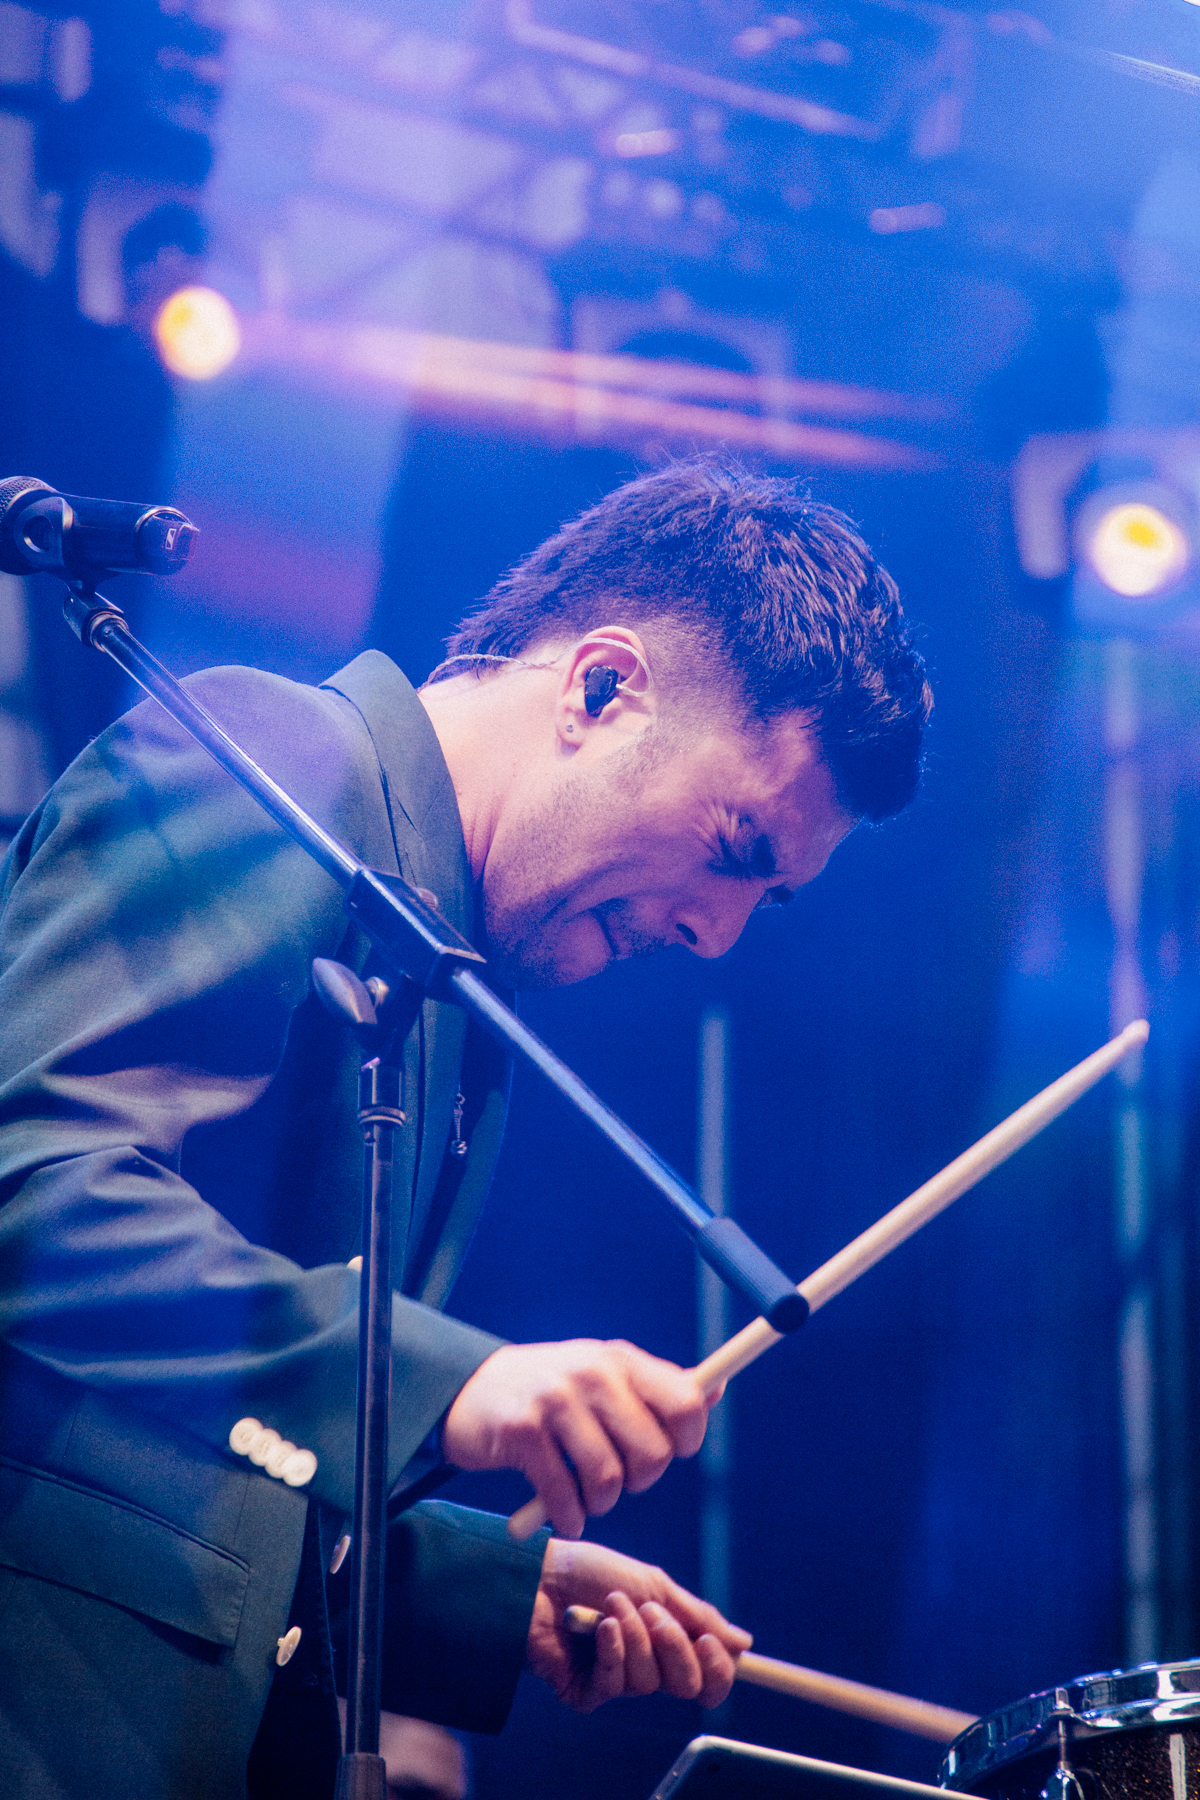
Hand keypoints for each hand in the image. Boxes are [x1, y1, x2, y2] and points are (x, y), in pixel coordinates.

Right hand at [441, 1339, 713, 1536]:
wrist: (468, 1392)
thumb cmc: (552, 1393)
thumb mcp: (603, 1376)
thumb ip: (657, 1387)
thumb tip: (718, 1388)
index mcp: (620, 1359)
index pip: (686, 1403)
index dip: (686, 1441)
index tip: (667, 1452)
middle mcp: (592, 1372)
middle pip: (653, 1453)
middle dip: (640, 1481)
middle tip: (618, 1479)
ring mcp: (556, 1399)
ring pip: (610, 1479)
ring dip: (601, 1503)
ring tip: (587, 1497)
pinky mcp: (523, 1430)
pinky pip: (565, 1495)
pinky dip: (570, 1516)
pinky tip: (565, 1514)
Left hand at [527, 1537, 751, 1712]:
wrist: (541, 1575)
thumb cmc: (593, 1573)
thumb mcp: (653, 1586)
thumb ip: (697, 1617)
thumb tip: (744, 1643)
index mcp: (664, 1643)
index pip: (706, 1677)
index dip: (716, 1668)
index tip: (709, 1641)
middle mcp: (644, 1665)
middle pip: (686, 1685)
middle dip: (673, 1645)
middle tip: (651, 1613)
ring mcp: (615, 1681)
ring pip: (648, 1681)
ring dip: (633, 1636)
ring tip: (611, 1606)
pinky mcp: (586, 1692)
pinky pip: (614, 1684)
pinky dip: (611, 1650)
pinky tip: (598, 1627)